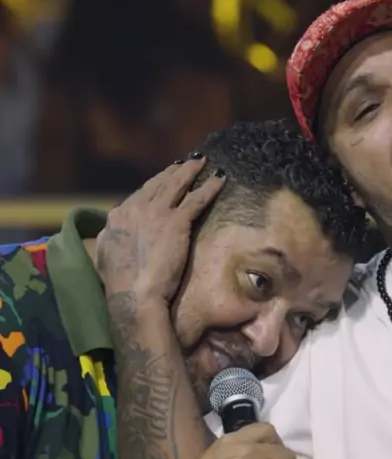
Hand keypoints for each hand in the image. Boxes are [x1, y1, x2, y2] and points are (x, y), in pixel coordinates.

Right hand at [96, 156, 225, 303]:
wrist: (133, 296)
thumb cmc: (119, 285)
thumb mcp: (105, 256)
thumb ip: (109, 238)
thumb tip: (110, 232)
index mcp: (116, 217)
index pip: (139, 195)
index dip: (154, 185)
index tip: (164, 179)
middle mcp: (134, 208)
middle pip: (158, 184)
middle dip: (173, 172)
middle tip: (186, 163)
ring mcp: (156, 212)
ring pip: (177, 184)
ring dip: (191, 171)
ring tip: (202, 161)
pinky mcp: (176, 222)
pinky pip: (197, 198)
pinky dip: (210, 186)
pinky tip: (220, 178)